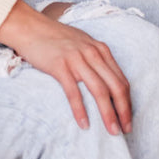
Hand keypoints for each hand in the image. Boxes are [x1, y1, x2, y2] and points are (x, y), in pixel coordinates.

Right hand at [0, 0, 131, 134]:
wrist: (30, 27)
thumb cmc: (55, 37)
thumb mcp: (82, 44)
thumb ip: (96, 60)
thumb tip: (106, 84)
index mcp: (100, 49)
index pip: (122, 80)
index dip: (128, 103)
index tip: (128, 120)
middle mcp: (92, 53)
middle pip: (115, 87)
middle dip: (123, 111)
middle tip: (125, 131)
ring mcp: (76, 59)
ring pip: (99, 91)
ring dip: (108, 114)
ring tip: (112, 131)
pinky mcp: (60, 66)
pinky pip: (74, 92)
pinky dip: (80, 110)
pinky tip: (84, 124)